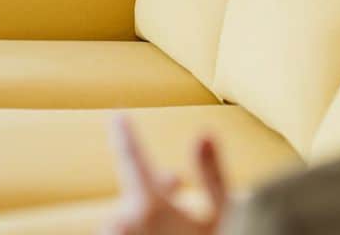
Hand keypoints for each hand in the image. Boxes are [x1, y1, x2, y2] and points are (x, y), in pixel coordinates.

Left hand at [104, 115, 227, 234]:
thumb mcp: (221, 213)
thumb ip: (212, 174)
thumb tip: (204, 133)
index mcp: (151, 207)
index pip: (132, 159)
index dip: (125, 136)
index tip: (118, 116)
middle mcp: (127, 224)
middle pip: (134, 194)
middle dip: (154, 186)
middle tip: (178, 180)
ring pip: (127, 217)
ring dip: (145, 212)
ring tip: (169, 220)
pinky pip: (122, 234)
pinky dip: (138, 229)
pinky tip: (156, 233)